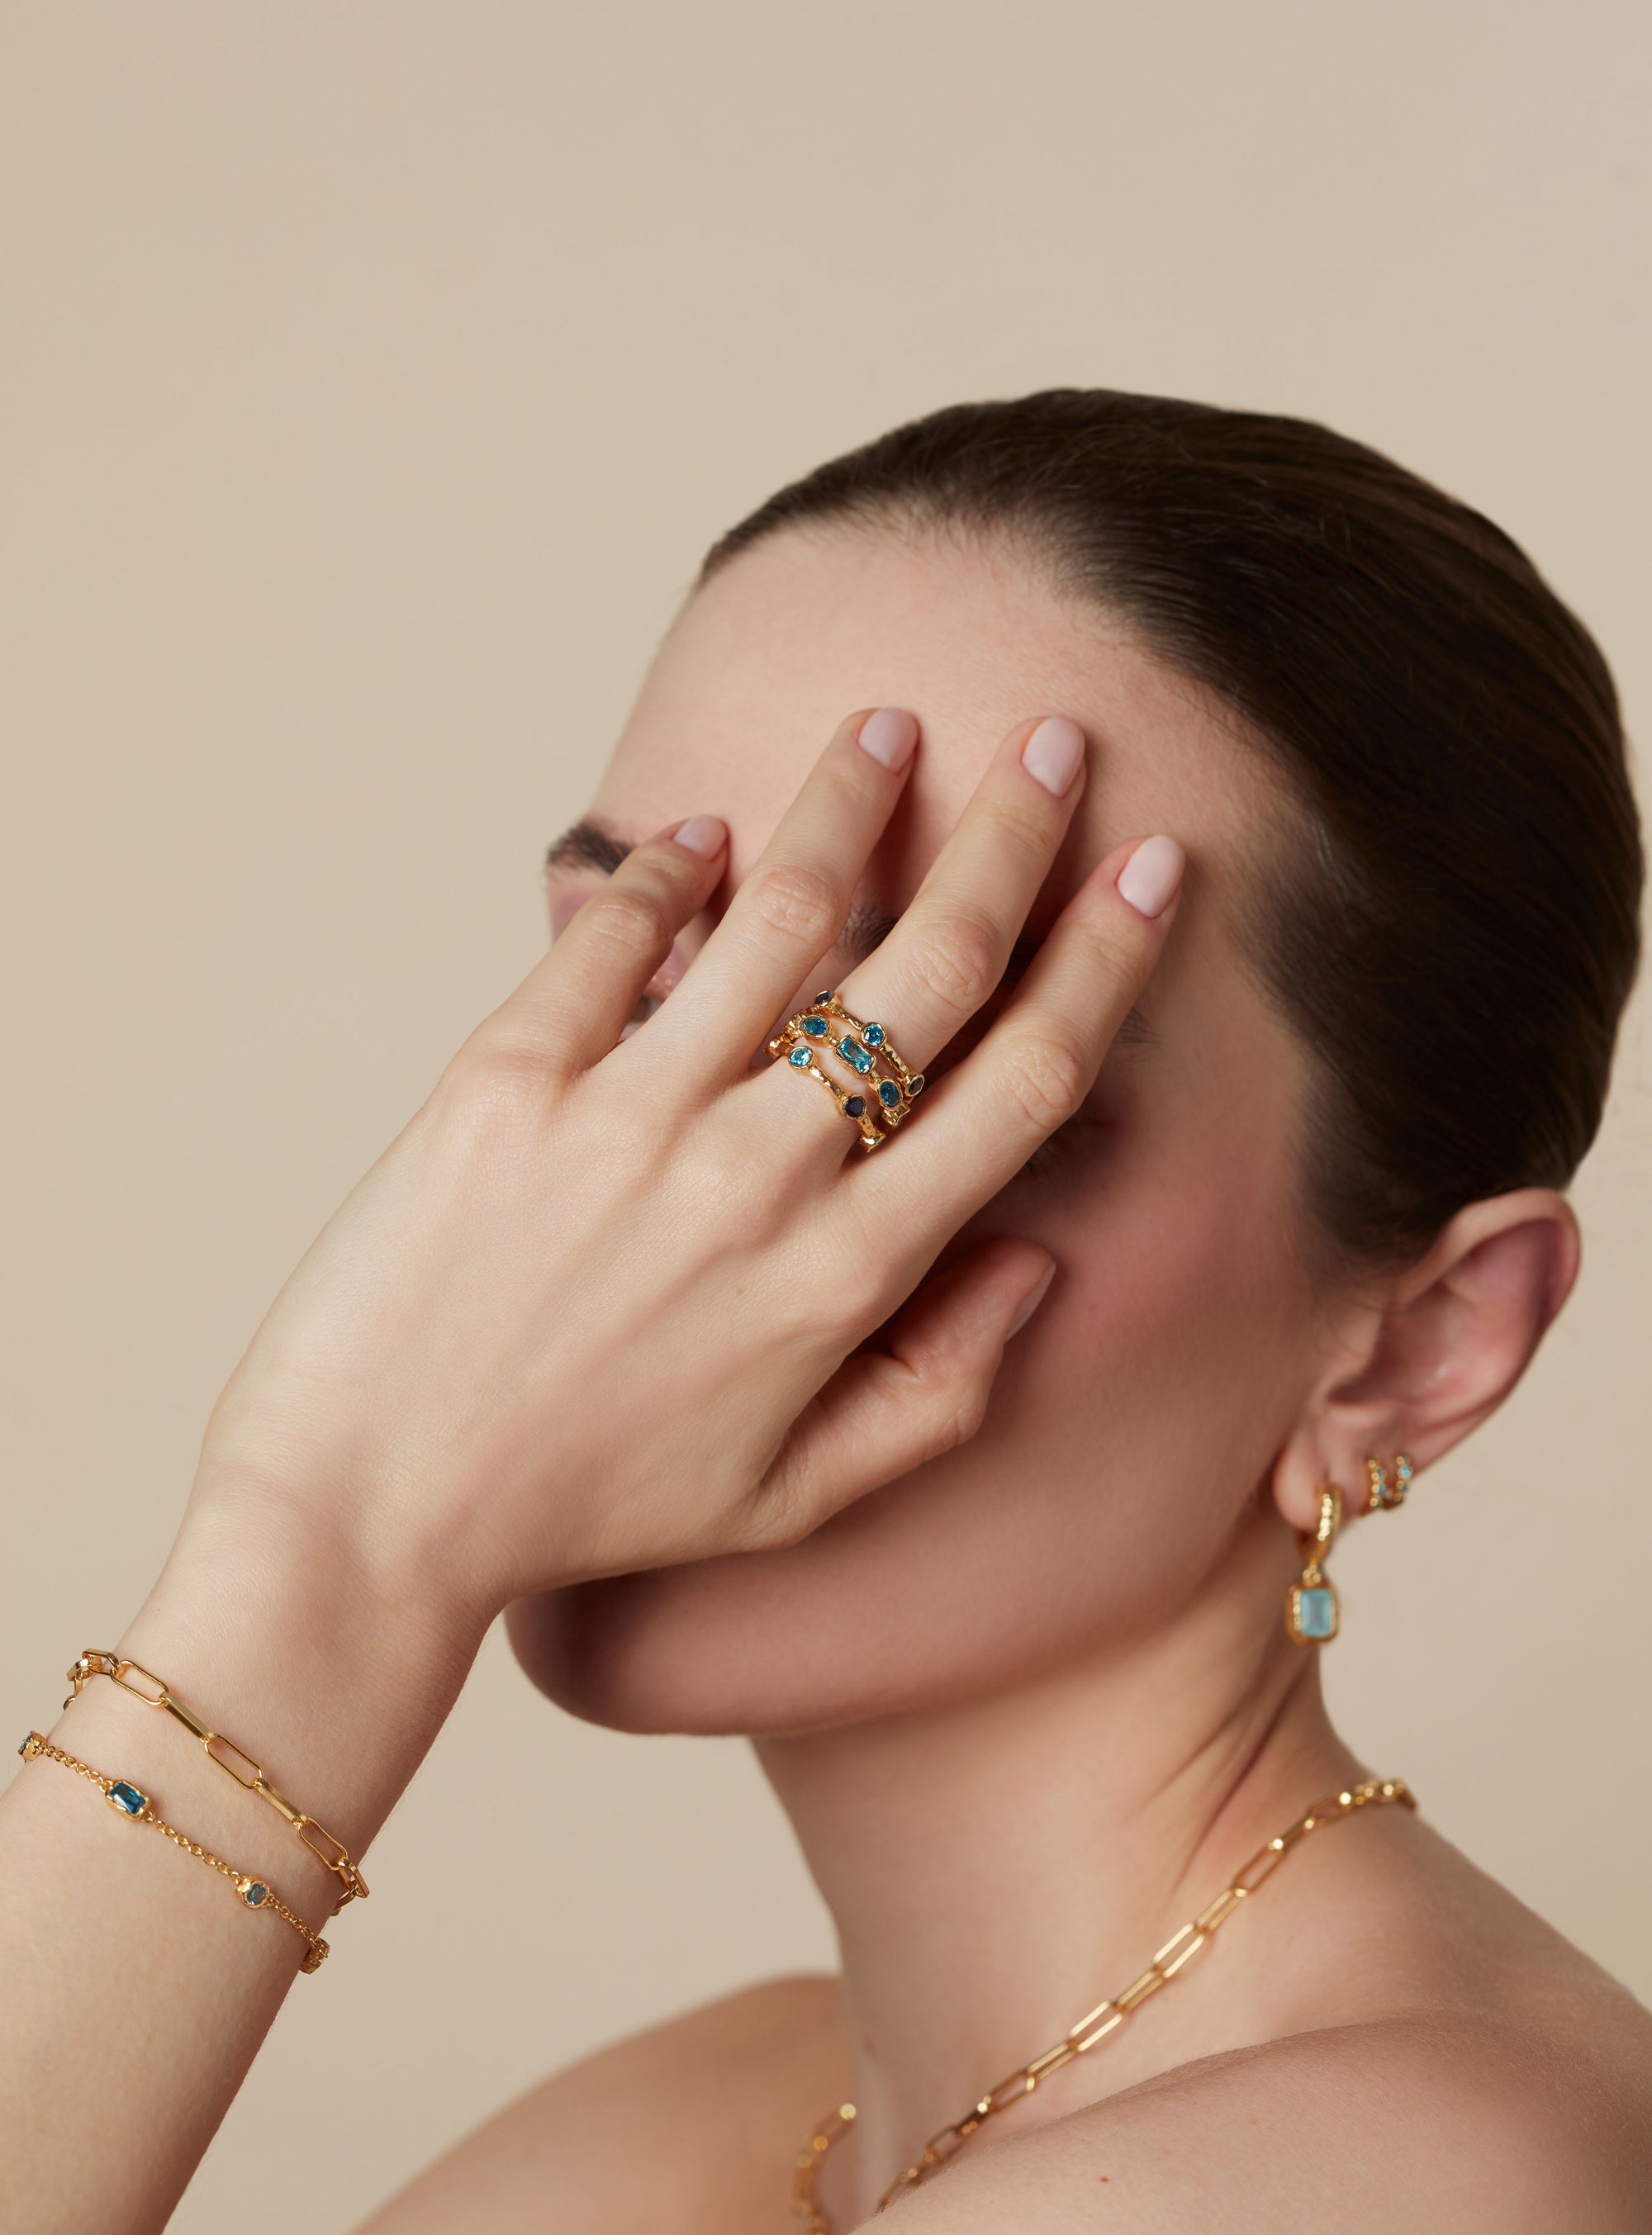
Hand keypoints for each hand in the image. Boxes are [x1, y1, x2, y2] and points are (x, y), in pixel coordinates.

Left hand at [193, 709, 1182, 1628]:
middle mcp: (758, 1176)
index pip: (1022, 1079)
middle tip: (1049, 741)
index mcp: (848, 1274)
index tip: (1151, 867)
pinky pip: (613, 935)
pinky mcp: (509, 1080)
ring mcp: (631, 1116)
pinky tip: (703, 831)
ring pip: (781, 916)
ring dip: (846, 803)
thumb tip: (1034, 1261)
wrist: (370, 1507)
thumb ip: (940, 1392)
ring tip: (882, 726)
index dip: (1105, 959)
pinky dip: (669, 867)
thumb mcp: (794, 1496)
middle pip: (929, 965)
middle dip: (1010, 837)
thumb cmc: (592, 1504)